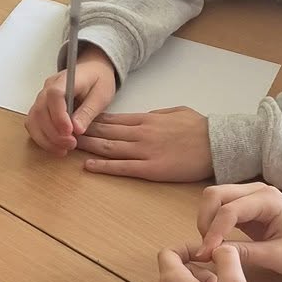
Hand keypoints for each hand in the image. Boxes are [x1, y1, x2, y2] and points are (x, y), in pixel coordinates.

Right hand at [26, 47, 116, 153]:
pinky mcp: (40, 109)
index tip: (69, 132)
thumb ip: (88, 111)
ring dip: (46, 139)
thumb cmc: (98, 81)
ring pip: (34, 120)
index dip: (59, 115)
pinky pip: (34, 125)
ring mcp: (41, 98)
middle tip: (71, 144)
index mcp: (65, 79)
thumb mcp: (101, 95)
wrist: (93, 72)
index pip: (54, 94)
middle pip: (41, 110)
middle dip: (54, 133)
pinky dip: (42, 139)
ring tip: (64, 149)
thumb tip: (77, 129)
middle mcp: (48, 87)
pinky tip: (56, 147)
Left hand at [79, 106, 212, 181]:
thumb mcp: (176, 112)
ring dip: (88, 147)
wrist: (217, 144)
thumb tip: (144, 117)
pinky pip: (122, 168)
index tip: (77, 122)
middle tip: (64, 133)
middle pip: (105, 132)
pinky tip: (89, 166)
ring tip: (70, 147)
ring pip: (109, 148)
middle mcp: (141, 133)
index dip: (92, 120)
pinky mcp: (151, 169)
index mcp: (147, 119)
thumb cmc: (200, 128)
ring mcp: (144, 151)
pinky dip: (103, 166)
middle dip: (83, 132)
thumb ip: (156, 115)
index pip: (112, 119)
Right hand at [193, 182, 281, 276]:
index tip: (206, 254)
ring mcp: (249, 196)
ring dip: (207, 221)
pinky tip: (216, 242)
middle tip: (207, 248)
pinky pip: (219, 208)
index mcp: (268, 199)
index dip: (214, 232)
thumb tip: (211, 253)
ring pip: (213, 199)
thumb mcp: (277, 257)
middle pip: (214, 194)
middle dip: (205, 220)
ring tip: (211, 246)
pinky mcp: (245, 206)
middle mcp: (256, 190)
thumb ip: (244, 253)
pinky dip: (212, 223)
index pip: (229, 210)